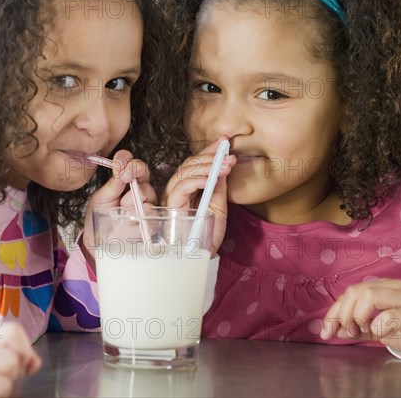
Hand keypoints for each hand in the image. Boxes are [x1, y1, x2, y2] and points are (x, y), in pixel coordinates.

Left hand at [81, 150, 156, 267]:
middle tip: (123, 175)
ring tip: (121, 208)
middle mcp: (141, 190)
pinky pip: (149, 210)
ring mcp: (148, 204)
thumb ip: (113, 183)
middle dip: (134, 170)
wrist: (99, 241)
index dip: (128, 159)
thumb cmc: (99, 217)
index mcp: (128, 181)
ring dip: (132, 197)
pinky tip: (128, 217)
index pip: (133, 164)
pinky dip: (137, 212)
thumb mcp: (101, 197)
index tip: (119, 160)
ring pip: (147, 191)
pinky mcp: (152, 220)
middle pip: (144, 173)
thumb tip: (121, 165)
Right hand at [160, 138, 235, 255]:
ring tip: (227, 165)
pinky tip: (214, 176)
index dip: (208, 152)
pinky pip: (182, 187)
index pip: (194, 165)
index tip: (223, 142)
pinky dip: (198, 179)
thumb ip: (218, 186)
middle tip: (229, 155)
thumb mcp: (218, 206)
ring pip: (185, 172)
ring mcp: (171, 198)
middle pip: (188, 165)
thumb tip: (224, 164)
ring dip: (208, 166)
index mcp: (185, 189)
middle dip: (210, 157)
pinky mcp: (171, 207)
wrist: (203, 257)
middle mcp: (175, 191)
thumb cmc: (207, 235)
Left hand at [321, 279, 400, 356]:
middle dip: (342, 313)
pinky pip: (389, 316)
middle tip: (341, 331)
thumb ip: (358, 328)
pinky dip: (376, 326)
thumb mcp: (379, 329)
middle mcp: (392, 288)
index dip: (334, 311)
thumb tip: (336, 331)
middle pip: (356, 291)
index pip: (350, 292)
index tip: (326, 330)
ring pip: (369, 295)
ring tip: (358, 330)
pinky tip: (378, 333)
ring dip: (356, 316)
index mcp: (382, 287)